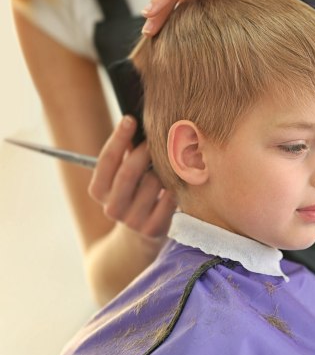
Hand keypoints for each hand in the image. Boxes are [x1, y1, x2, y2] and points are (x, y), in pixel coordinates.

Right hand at [89, 116, 176, 236]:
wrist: (140, 235)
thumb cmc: (134, 192)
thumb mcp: (123, 175)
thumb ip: (126, 153)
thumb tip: (137, 122)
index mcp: (98, 191)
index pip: (106, 160)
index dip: (118, 138)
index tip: (130, 119)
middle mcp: (112, 208)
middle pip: (128, 172)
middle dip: (144, 151)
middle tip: (156, 139)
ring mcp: (132, 221)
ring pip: (152, 183)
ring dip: (162, 169)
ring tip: (168, 163)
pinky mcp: (153, 229)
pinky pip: (169, 199)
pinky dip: (174, 186)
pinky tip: (176, 182)